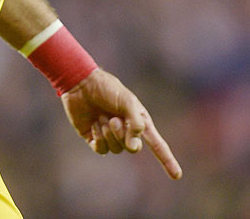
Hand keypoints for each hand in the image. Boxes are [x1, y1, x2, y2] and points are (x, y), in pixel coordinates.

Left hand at [61, 68, 182, 179]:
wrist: (80, 83)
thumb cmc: (106, 88)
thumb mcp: (126, 101)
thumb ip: (135, 123)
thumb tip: (135, 147)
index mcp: (138, 120)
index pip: (156, 144)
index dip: (167, 159)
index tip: (177, 175)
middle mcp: (126, 130)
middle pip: (132, 148)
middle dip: (122, 135)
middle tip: (112, 119)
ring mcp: (110, 135)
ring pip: (116, 149)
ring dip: (108, 134)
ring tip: (101, 117)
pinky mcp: (95, 137)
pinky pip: (101, 149)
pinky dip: (99, 137)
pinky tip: (94, 123)